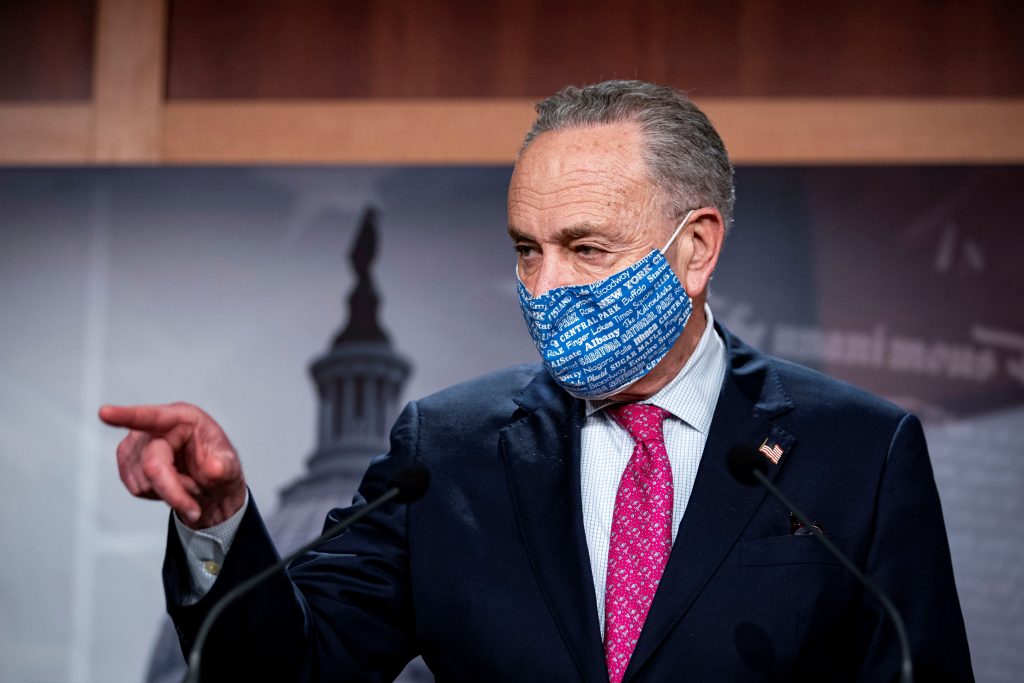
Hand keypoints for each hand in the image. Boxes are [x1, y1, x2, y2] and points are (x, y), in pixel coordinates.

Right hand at [99, 402, 246, 528]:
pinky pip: (135, 487)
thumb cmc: (219, 468)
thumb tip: (213, 468)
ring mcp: (138, 443)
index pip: (153, 417)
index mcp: (184, 418)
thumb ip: (225, 468)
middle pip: (152, 464)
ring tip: (184, 483)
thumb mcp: (231, 468)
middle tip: (194, 510)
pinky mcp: (128, 460)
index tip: (104, 413)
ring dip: (166, 492)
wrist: (209, 486)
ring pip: (142, 479)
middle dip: (173, 491)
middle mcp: (157, 427)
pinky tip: (168, 485)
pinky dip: (154, 493)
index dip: (127, 416)